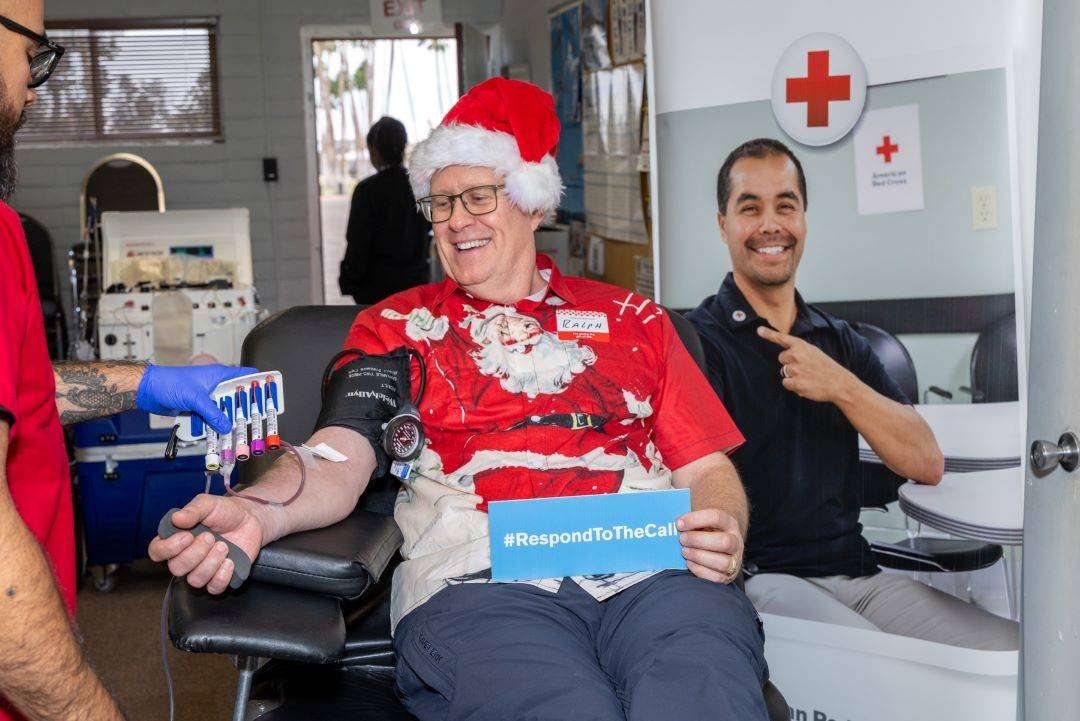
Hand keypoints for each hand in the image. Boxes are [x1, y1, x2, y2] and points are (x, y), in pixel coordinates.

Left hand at [136, 363, 256, 433]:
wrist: (148, 390)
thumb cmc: (170, 383)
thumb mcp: (195, 398)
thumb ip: (212, 413)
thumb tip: (227, 427)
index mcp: (219, 375)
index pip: (245, 375)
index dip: (258, 383)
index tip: (269, 394)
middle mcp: (215, 385)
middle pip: (236, 398)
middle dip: (244, 409)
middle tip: (255, 420)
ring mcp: (207, 397)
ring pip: (224, 410)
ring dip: (228, 420)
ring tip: (237, 432)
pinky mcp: (198, 408)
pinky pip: (211, 418)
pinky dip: (214, 426)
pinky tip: (218, 435)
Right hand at [147, 495, 264, 593]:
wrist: (250, 519)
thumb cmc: (225, 511)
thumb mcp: (209, 504)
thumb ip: (193, 510)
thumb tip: (176, 518)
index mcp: (176, 539)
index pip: (157, 552)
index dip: (168, 548)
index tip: (188, 536)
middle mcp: (185, 557)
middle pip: (176, 568)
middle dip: (195, 553)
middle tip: (211, 537)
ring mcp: (202, 569)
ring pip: (195, 580)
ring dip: (211, 562)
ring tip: (224, 546)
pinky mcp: (219, 578)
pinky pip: (213, 588)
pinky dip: (222, 576)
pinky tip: (230, 561)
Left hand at [676, 508, 743, 583]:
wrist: (720, 547)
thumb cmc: (706, 532)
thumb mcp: (703, 522)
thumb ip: (691, 522)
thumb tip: (671, 523)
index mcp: (729, 523)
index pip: (717, 517)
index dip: (695, 519)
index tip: (678, 524)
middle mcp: (736, 542)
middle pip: (724, 542)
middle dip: (698, 540)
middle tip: (682, 539)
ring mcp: (735, 560)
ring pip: (722, 562)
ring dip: (699, 556)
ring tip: (684, 552)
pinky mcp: (728, 576)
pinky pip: (716, 578)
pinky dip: (700, 571)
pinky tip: (689, 563)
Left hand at [757, 326, 852, 402]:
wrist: (839, 383)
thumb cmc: (826, 368)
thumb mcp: (814, 352)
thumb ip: (799, 351)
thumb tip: (786, 355)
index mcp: (802, 346)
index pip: (782, 338)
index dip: (769, 334)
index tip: (758, 330)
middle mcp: (796, 355)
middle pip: (781, 359)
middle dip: (790, 363)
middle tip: (805, 368)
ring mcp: (795, 369)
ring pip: (783, 372)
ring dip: (792, 375)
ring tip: (807, 376)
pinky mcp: (795, 383)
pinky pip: (786, 383)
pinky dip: (793, 385)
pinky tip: (806, 384)